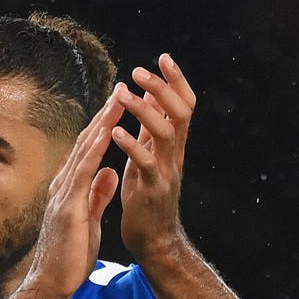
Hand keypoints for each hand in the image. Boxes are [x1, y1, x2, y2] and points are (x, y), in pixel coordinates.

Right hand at [22, 88, 126, 298]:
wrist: (51, 284)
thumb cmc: (68, 258)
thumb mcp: (89, 220)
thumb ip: (98, 195)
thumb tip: (110, 172)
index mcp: (70, 189)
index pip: (88, 151)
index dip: (104, 127)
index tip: (120, 106)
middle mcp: (64, 185)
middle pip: (85, 142)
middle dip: (105, 115)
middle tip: (122, 88)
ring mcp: (63, 194)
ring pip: (84, 150)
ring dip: (102, 123)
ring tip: (119, 99)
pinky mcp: (67, 207)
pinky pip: (83, 172)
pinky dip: (95, 150)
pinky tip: (106, 132)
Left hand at [112, 53, 196, 259]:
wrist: (153, 241)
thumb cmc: (146, 198)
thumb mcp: (149, 157)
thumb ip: (151, 130)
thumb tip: (153, 97)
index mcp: (172, 146)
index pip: (184, 105)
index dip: (176, 81)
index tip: (164, 58)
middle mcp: (175, 155)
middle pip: (180, 112)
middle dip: (162, 88)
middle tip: (140, 71)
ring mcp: (167, 172)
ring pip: (165, 133)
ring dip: (144, 110)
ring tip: (124, 94)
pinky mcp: (153, 190)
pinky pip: (146, 164)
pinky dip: (131, 146)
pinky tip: (115, 132)